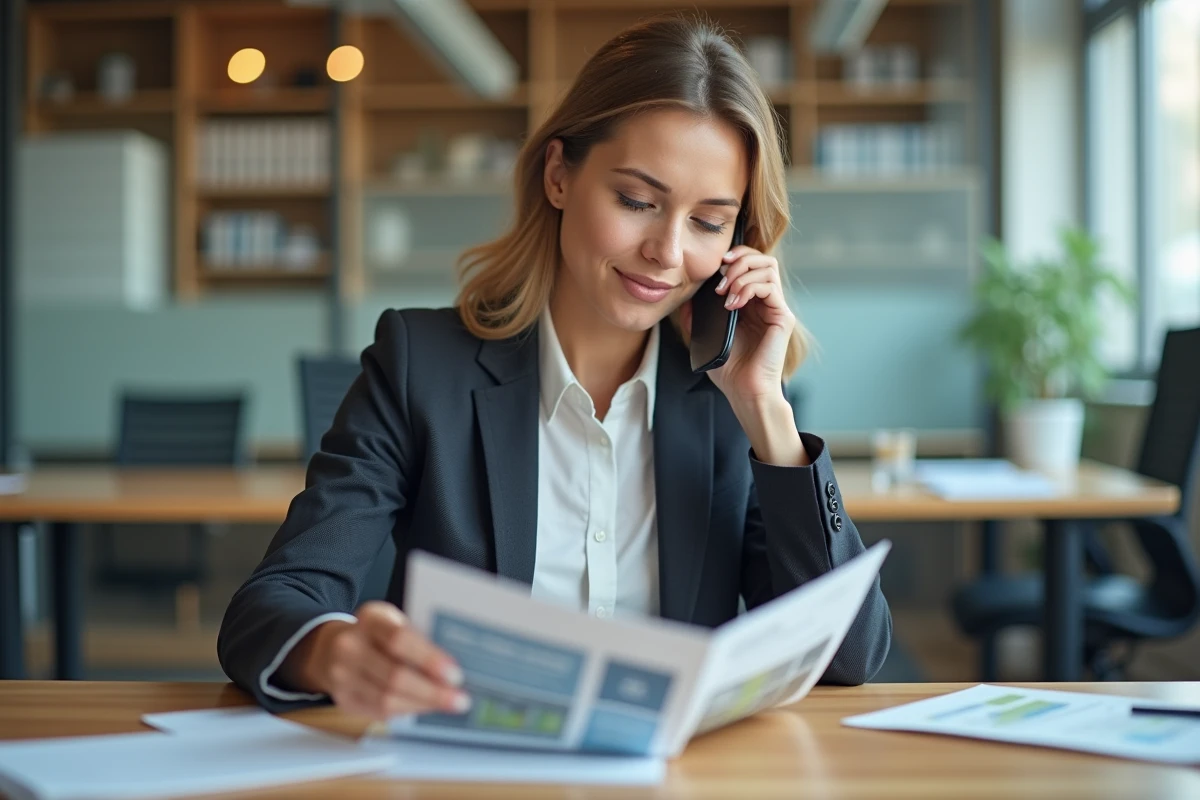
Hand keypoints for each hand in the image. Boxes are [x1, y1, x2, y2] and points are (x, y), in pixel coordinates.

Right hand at [287, 601, 469, 720]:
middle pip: (394, 676)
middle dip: (432, 691)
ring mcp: (342, 675)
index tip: (454, 674)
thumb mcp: (392, 622)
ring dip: (422, 705)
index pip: (399, 639)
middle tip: (459, 699)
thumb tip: (453, 665)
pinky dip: (407, 711)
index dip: (429, 659)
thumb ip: (416, 637)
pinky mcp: (343, 699)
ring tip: (447, 704)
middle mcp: (350, 646)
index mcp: (369, 619)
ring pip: (386, 699)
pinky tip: (425, 708)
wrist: (329, 648)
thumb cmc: (374, 634)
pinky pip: (379, 712)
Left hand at [682, 245, 795, 404]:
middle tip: (720, 278)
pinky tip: (732, 305)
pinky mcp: (783, 318)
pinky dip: (748, 288)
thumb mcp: (705, 338)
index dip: (735, 257)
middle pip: (763, 259)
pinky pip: (769, 287)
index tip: (716, 266)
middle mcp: (766, 303)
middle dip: (739, 259)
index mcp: (751, 303)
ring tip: (725, 293)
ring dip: (741, 274)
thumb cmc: (729, 370)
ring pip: (768, 267)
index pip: (751, 264)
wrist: (744, 392)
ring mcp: (776, 309)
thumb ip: (697, 317)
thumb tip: (687, 298)